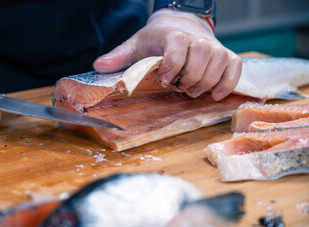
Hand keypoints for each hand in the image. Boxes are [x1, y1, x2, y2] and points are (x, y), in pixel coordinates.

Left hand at [93, 9, 241, 100]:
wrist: (181, 24)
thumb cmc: (157, 39)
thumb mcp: (136, 45)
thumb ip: (119, 56)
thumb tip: (98, 66)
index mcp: (173, 36)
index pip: (177, 49)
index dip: (171, 67)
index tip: (163, 80)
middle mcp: (197, 40)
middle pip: (200, 61)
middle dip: (189, 80)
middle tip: (178, 87)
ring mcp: (214, 47)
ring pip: (219, 65)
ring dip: (206, 84)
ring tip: (192, 91)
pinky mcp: (227, 54)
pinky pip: (235, 68)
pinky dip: (228, 83)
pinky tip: (215, 94)